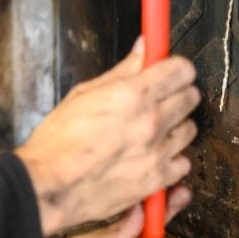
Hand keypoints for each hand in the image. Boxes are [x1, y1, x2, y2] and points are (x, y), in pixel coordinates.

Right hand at [16, 37, 199, 235]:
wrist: (48, 186)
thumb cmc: (56, 144)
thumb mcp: (81, 95)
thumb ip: (120, 73)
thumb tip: (141, 51)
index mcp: (132, 95)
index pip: (181, 70)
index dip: (174, 68)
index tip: (167, 70)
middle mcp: (150, 122)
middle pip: (190, 97)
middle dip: (176, 93)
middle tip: (157, 98)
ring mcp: (157, 153)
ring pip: (189, 129)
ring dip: (174, 126)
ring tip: (150, 129)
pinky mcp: (157, 180)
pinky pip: (182, 163)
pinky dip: (171, 158)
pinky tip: (152, 154)